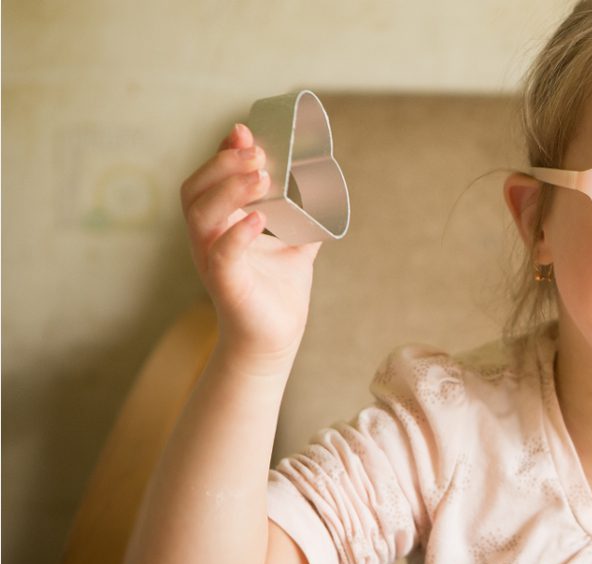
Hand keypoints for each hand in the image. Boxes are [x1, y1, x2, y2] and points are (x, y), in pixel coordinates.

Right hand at [180, 123, 321, 359]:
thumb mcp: (295, 244)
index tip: (244, 130)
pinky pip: (221, 256)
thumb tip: (328, 187)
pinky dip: (237, 235)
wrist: (276, 338)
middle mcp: (209, 238)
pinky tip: (258, 220)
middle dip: (222, 165)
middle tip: (256, 151)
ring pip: (201, 217)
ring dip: (229, 191)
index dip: (221, 153)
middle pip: (196, 191)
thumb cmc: (278, 291)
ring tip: (260, 176)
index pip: (210, 179)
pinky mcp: (225, 285)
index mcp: (221, 223)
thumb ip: (306, 216)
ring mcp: (212, 261)